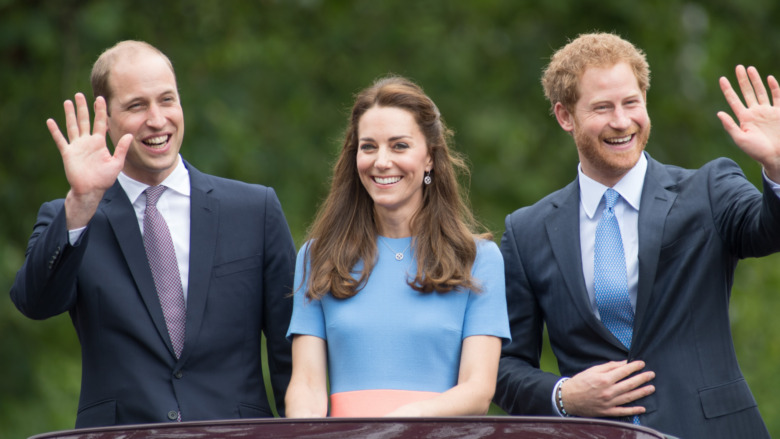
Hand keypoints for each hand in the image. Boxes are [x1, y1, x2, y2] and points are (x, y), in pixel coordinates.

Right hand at [47, 93, 130, 227]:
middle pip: (85, 120)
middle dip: (83, 108)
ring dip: (70, 114)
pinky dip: (55, 131)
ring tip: (67, 101)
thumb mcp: (116, 163)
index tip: (100, 98)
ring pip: (72, 126)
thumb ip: (122, 149)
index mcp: (99, 142)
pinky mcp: (68, 153)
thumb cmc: (104, 178)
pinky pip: (60, 140)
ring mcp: (77, 146)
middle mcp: (87, 141)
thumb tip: (129, 135)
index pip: (100, 122)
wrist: (91, 190)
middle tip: (80, 94)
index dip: (100, 111)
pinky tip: (50, 121)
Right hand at [561, 360, 654, 417]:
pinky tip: (642, 408)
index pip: (624, 371)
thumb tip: (623, 364)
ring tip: (651, 388)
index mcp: (604, 379)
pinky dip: (633, 411)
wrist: (568, 398)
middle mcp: (608, 391)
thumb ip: (609, 366)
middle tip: (651, 374)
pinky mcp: (607, 412)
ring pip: (629, 397)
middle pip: (629, 384)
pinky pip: (623, 411)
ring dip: (642, 392)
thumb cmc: (580, 382)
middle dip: (642, 378)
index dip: (634, 367)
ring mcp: (609, 403)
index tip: (642, 363)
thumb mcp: (592, 370)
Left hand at [717, 65, 779, 180]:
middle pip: (747, 92)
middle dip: (742, 80)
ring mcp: (767, 111)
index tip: (722, 78)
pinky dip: (774, 87)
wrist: (776, 156)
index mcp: (744, 118)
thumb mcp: (740, 139)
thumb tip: (719, 113)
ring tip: (749, 68)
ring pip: (761, 91)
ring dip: (756, 80)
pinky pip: (777, 96)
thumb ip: (730, 126)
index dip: (728, 89)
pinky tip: (769, 78)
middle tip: (738, 67)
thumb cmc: (757, 151)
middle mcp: (755, 112)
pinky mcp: (779, 112)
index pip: (734, 100)